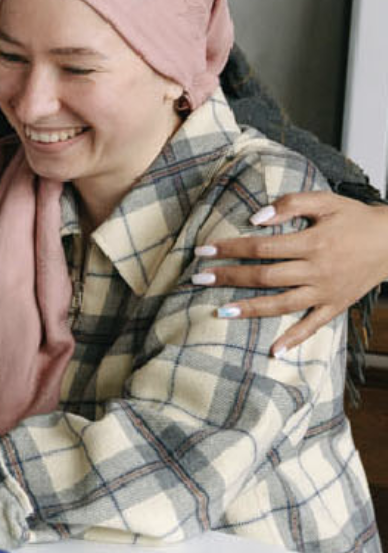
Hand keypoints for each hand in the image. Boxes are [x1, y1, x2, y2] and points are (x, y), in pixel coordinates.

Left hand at [195, 192, 387, 353]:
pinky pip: (314, 326)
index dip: (230, 249)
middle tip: (197, 279)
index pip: (262, 247)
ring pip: (283, 304)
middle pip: (265, 277)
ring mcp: (327, 291)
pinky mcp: (337, 305)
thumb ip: (289, 205)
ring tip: (220, 312)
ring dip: (250, 309)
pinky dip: (295, 339)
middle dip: (229, 278)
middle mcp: (317, 270)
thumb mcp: (324, 201)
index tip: (203, 251)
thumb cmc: (354, 217)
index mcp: (312, 243)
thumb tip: (255, 218)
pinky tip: (274, 351)